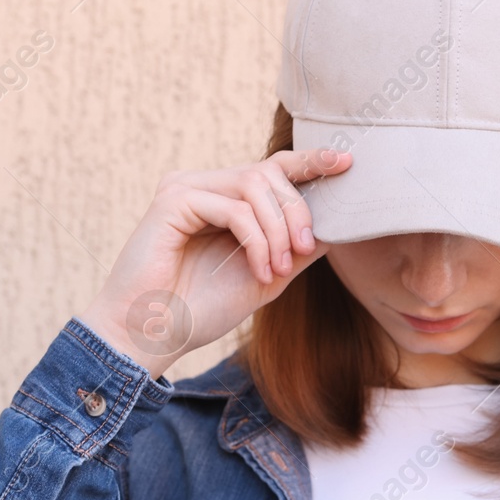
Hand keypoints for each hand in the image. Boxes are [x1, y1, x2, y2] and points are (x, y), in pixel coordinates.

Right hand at [79, 148, 351, 377]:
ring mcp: (185, 188)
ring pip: (255, 186)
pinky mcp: (172, 201)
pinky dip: (256, 240)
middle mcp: (203, 185)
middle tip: (304, 249)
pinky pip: (233, 208)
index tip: (345, 163)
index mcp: (222, 198)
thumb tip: (339, 225)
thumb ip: (297, 250)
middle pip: (269, 172)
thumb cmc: (201, 310)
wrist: (154, 337)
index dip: (309, 162)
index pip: (272, 169)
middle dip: (296, 210)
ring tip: (278, 269)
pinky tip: (260, 271)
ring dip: (277, 230)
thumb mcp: (267, 276)